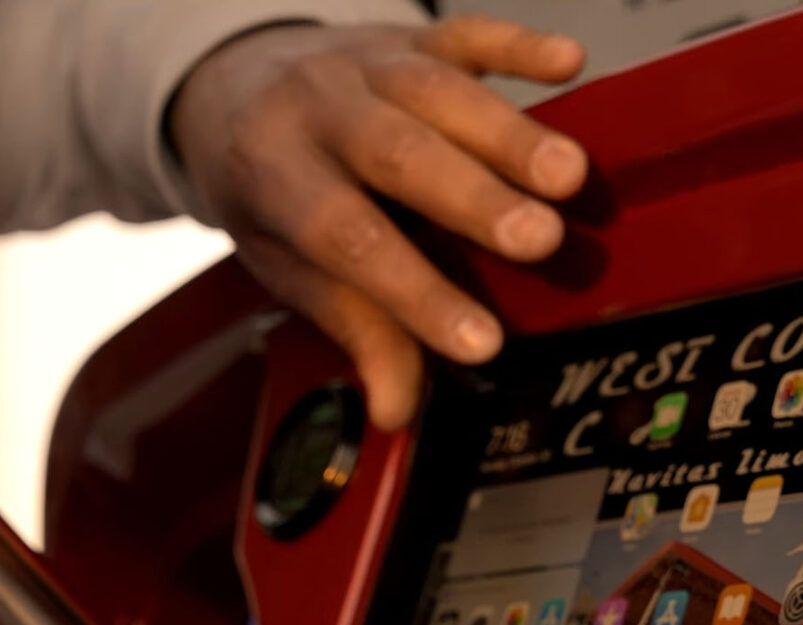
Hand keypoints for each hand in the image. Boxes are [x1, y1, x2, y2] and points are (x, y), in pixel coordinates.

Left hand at [170, 16, 588, 429]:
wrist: (231, 83)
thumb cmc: (272, 185)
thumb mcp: (286, 261)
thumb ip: (354, 325)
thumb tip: (397, 409)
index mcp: (273, 174)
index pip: (347, 237)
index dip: (415, 291)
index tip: (481, 341)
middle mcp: (317, 108)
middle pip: (396, 151)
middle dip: (474, 197)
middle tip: (540, 240)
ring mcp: (368, 63)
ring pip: (439, 92)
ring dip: (510, 134)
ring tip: (571, 178)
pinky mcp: (413, 36)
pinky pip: (467, 35)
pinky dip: (519, 45)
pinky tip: (571, 62)